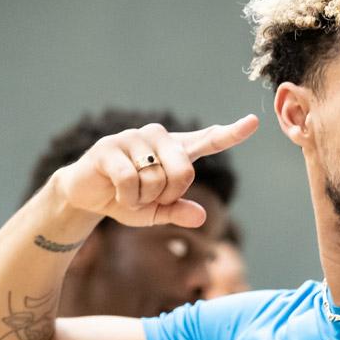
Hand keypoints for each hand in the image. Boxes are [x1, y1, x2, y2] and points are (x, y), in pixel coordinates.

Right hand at [52, 115, 258, 227]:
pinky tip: (116, 193)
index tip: (253, 122)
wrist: (86, 197)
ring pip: (155, 179)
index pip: (208, 140)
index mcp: (175, 150)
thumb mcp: (156, 212)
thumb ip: (178, 211)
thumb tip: (201, 217)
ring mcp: (133, 138)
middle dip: (167, 195)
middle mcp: (157, 137)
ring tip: (129, 193)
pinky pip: (130, 180)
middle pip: (184, 171)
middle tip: (149, 198)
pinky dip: (126, 197)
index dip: (232, 133)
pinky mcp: (110, 146)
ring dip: (142, 198)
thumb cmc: (127, 199)